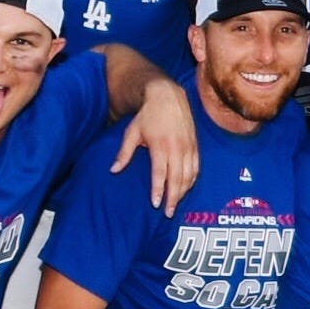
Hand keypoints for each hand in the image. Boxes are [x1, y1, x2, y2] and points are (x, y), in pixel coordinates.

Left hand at [114, 79, 197, 207]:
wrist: (168, 96)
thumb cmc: (147, 115)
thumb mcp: (132, 132)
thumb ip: (124, 153)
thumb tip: (114, 170)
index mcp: (160, 145)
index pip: (160, 173)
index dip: (158, 190)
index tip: (156, 203)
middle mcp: (177, 148)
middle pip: (177, 178)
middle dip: (173, 197)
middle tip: (168, 213)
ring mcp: (188, 147)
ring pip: (189, 175)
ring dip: (183, 192)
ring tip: (176, 204)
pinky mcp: (195, 146)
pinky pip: (196, 168)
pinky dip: (192, 180)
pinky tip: (186, 189)